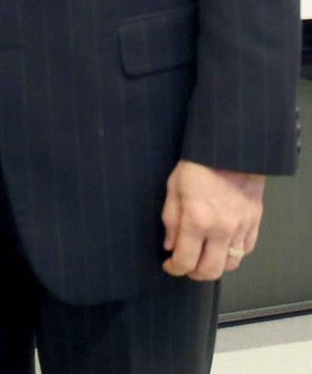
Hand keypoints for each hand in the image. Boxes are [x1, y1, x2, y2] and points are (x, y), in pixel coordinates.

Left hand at [161, 159, 265, 279]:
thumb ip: (171, 219)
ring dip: (215, 266)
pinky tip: (222, 245)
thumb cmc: (197, 165)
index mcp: (197, 220)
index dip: (175, 268)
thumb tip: (170, 246)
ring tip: (204, 256)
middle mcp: (221, 230)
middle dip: (194, 274)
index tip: (169, 265)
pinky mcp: (255, 222)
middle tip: (186, 266)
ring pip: (231, 264)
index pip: (185, 260)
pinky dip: (233, 253)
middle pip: (210, 270)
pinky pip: (246, 250)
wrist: (230, 150)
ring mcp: (241, 228)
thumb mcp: (174, 187)